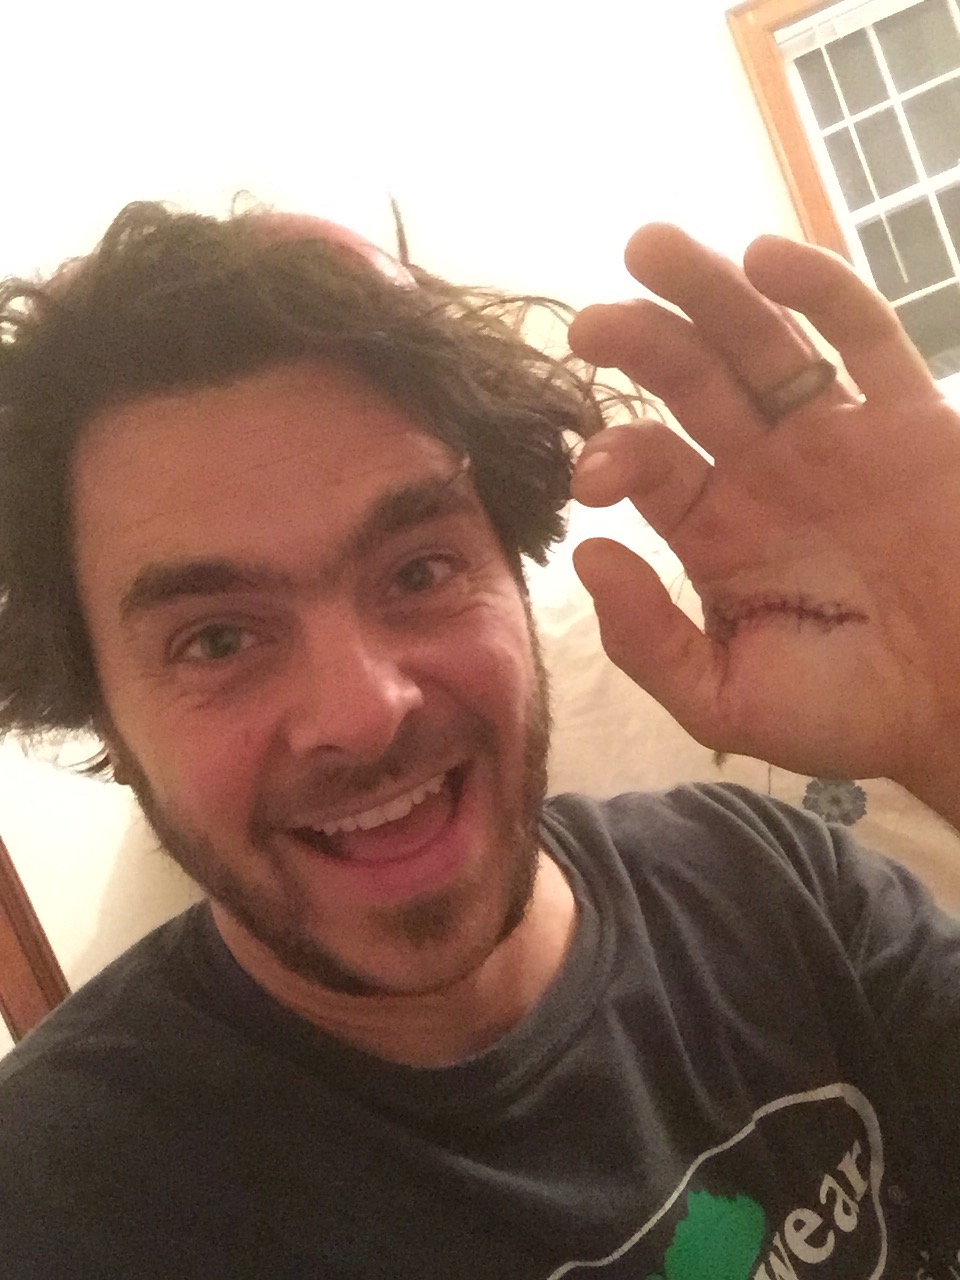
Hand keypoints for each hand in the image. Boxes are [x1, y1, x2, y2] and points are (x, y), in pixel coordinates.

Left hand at [568, 225, 959, 819]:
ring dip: (706, 292)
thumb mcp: (727, 701)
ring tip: (648, 247)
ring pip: (762, 343)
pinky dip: (820, 291)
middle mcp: (764, 470)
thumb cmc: (849, 712)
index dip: (613, 454)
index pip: (649, 464)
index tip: (592, 474)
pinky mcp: (908, 418)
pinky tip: (765, 257)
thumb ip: (648, 640)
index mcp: (714, 529)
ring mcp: (834, 436)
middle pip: (690, 383)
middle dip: (640, 343)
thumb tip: (589, 554)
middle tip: (590, 323)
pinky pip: (864, 338)